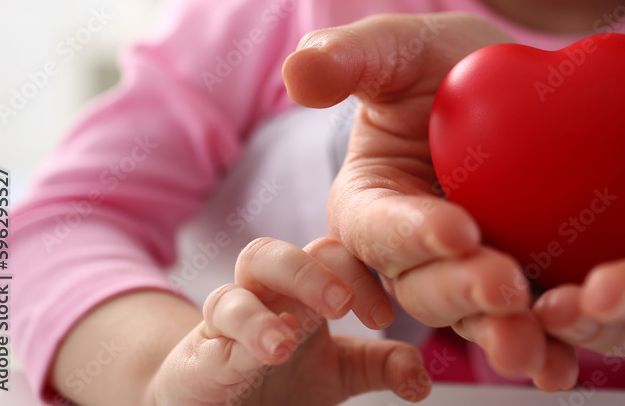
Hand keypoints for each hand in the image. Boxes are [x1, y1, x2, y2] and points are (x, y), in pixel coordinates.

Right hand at [144, 237, 430, 405]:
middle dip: (318, 268)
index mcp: (306, 289)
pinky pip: (223, 314)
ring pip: (254, 261)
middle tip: (345, 305)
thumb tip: (422, 377)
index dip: (362, 275)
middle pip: (292, 244)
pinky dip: (249, 327)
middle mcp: (271, 289)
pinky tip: (273, 347)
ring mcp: (234, 311)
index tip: (385, 317)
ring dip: (285, 286)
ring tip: (300, 330)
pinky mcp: (202, 344)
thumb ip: (381, 366)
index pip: (335, 255)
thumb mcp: (338, 374)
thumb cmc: (276, 381)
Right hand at [282, 13, 578, 390]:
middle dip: (462, 292)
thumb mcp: (401, 48)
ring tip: (534, 345)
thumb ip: (349, 58)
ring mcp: (463, 277)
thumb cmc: (442, 65)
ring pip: (472, 318)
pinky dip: (543, 351)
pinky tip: (563, 367)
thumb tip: (296, 77)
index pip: (380, 227)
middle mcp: (408, 255)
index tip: (457, 228)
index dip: (413, 233)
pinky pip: (524, 325)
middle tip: (506, 286)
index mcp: (370, 205)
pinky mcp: (513, 288)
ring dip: (500, 335)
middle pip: (424, 288)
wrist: (511, 89)